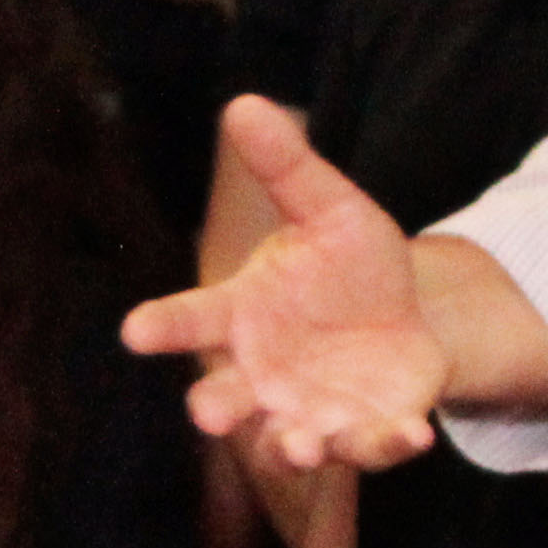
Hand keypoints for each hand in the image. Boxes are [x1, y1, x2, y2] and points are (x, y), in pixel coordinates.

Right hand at [126, 99, 448, 472]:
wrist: (406, 315)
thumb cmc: (348, 264)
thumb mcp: (329, 208)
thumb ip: (287, 168)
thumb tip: (242, 102)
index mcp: (243, 315)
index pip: (192, 320)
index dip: (163, 326)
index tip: (135, 331)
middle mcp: (263, 375)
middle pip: (227, 396)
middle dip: (218, 407)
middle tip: (208, 412)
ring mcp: (309, 410)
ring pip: (287, 440)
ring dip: (290, 445)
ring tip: (299, 444)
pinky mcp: (364, 431)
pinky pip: (370, 445)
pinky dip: (387, 443)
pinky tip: (412, 432)